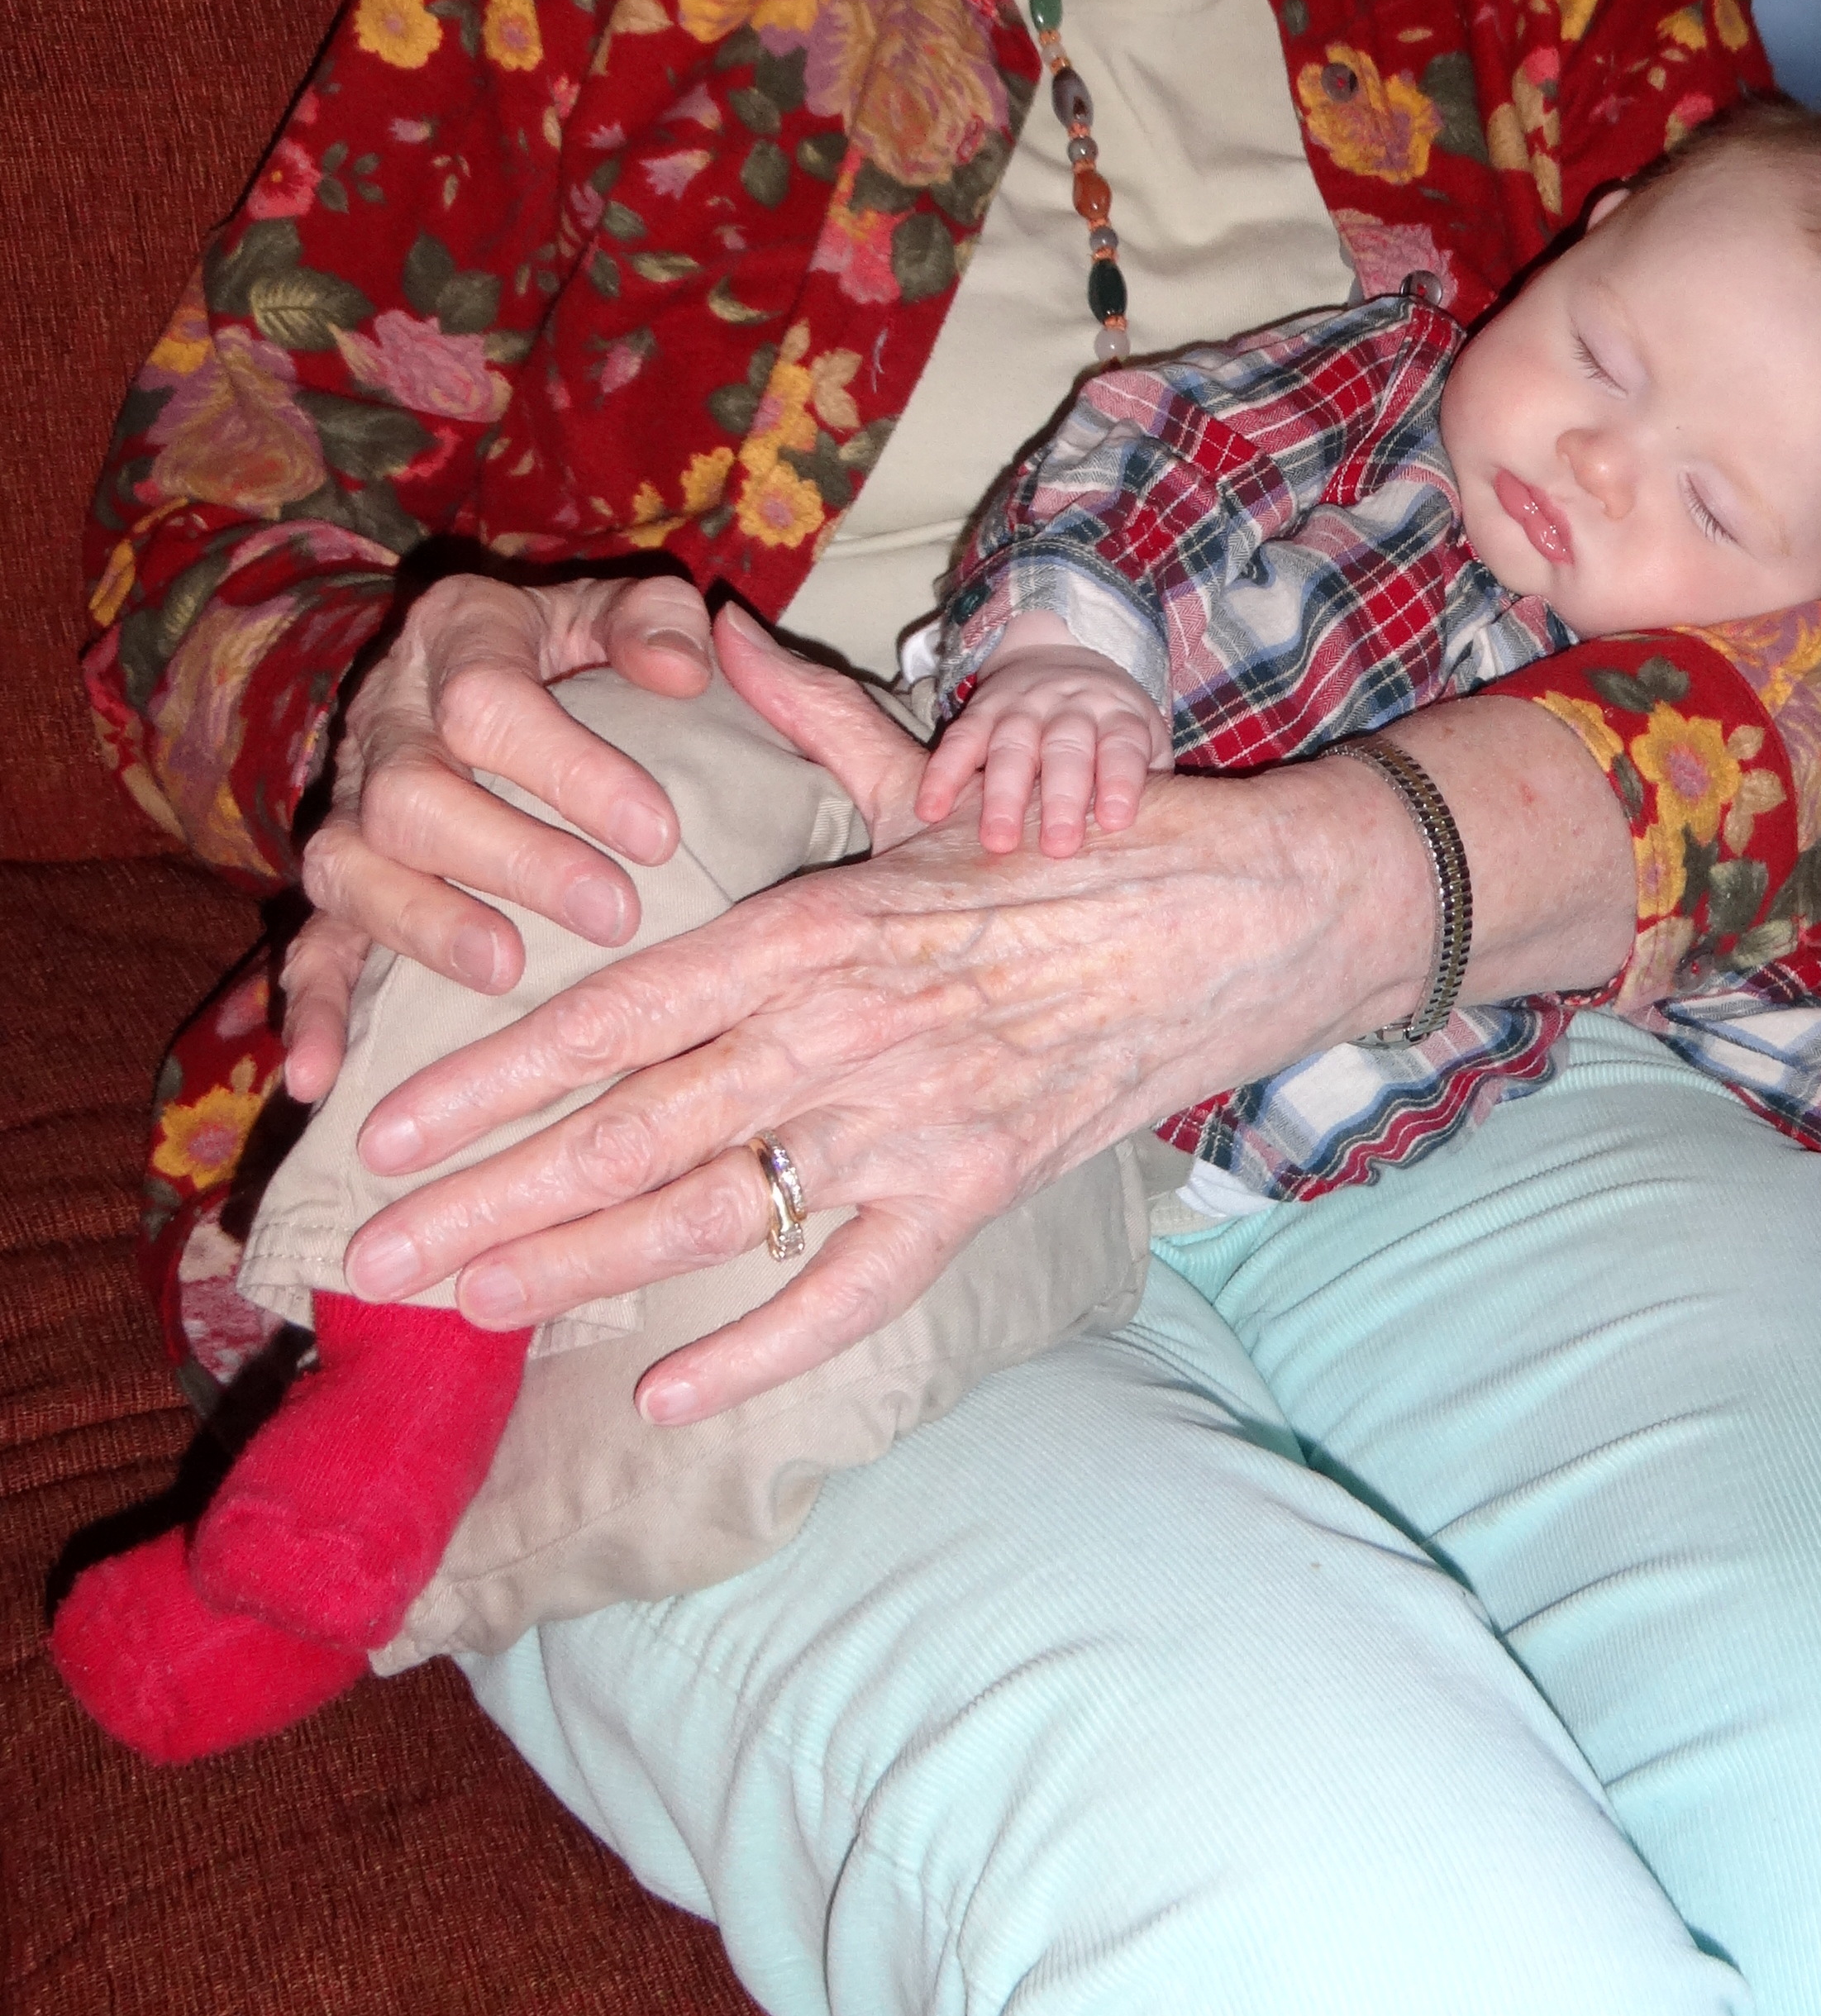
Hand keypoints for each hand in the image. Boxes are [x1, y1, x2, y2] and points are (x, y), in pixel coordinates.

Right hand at [281, 572, 714, 1103]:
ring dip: (425, 925)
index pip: (488, 699)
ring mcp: (346, 807)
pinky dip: (311, 1010)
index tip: (659, 833)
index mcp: (454, 637)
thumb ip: (651, 618)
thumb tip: (682, 673)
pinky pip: (305, 943)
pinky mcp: (332, 883)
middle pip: (412, 792)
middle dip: (514, 859)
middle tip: (615, 913)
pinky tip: (325, 1074)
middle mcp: (383, 721)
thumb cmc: (564, 650)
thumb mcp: (608, 607)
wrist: (456, 667)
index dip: (570, 768)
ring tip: (506, 971)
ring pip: (351, 867)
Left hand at [338, 605, 1430, 1423]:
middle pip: (628, 1129)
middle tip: (374, 1257)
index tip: (386, 1128)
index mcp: (817, 920)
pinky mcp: (975, 1193)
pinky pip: (847, 1289)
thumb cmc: (1085, 838)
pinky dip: (755, 1344)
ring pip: (709, 1212)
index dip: (489, 1078)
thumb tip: (716, 631)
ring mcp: (907, 1123)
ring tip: (463, 1308)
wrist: (1251, 913)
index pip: (615, 1011)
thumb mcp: (936, 774)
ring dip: (574, 1268)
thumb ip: (811, 717)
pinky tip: (661, 1385)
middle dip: (485, 1201)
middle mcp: (841, 1026)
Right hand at [915, 613, 1172, 852]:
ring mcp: (1023, 706)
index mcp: (1117, 717)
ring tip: (997, 840)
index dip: (1121, 781)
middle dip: (1062, 797)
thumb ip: (1147, 780)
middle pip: (1067, 749)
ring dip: (1002, 793)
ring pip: (1012, 746)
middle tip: (1057, 847)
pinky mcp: (981, 710)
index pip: (1122, 747)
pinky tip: (931, 809)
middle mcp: (1071, 707)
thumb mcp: (1141, 739)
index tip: (1115, 821)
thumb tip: (1155, 837)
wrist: (1061, 653)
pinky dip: (943, 773)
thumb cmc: (1107, 725)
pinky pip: (960, 739)